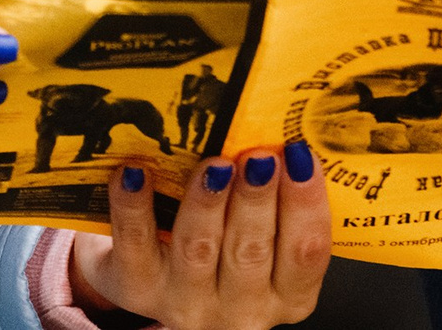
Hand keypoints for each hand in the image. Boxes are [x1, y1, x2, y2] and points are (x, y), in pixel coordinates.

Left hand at [74, 146, 331, 329]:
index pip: (306, 255)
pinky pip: (136, 245)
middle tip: (259, 157)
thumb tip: (281, 134)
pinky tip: (136, 173)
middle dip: (256, 199)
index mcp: (286, 294)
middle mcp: (240, 308)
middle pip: (252, 253)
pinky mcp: (138, 288)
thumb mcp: (267, 238)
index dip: (307, 205)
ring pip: (198, 250)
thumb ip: (278, 202)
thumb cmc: (225, 248)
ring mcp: (186, 301)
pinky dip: (135, 206)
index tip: (300, 156)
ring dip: (207, 202)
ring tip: (215, 165)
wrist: (160, 280)